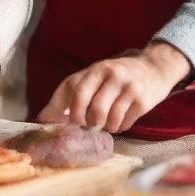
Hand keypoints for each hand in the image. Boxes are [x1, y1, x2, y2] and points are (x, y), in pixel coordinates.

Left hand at [38, 42, 191, 132]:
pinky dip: (119, 127)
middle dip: (90, 124)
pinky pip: (125, 124)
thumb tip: (41, 120)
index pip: (78, 93)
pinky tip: (119, 120)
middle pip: (96, 111)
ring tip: (106, 123)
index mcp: (96, 69)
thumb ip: (65, 96)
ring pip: (111, 120)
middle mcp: (113, 76)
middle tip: (90, 125)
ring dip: (105, 128)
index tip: (72, 123)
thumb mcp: (89, 78)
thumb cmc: (112, 76)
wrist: (153, 67)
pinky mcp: (144, 101)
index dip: (73, 113)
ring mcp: (130, 88)